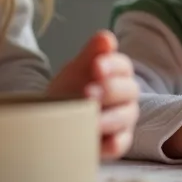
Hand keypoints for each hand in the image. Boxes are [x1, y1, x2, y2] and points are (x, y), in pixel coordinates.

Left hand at [49, 31, 139, 158]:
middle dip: (109, 90)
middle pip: (129, 90)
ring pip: (125, 117)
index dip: (111, 65)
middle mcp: (126, 95)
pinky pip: (121, 143)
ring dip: (109, 118)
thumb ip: (91, 54)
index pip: (122, 66)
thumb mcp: (76, 70)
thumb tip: (106, 38)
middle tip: (88, 93)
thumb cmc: (70, 91)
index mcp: (117, 73)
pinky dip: (112, 143)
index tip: (96, 66)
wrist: (53, 120)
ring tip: (91, 120)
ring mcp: (124, 119)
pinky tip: (99, 142)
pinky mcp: (119, 142)